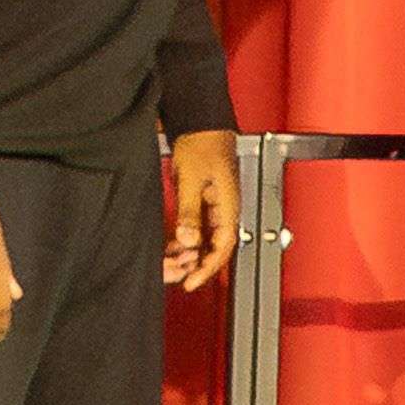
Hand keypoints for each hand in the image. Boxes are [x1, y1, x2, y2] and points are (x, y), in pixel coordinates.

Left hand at [162, 128, 239, 291]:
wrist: (201, 123)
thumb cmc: (202, 143)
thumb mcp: (191, 180)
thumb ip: (190, 212)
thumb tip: (189, 240)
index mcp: (229, 204)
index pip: (223, 246)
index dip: (208, 268)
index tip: (191, 281)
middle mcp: (226, 208)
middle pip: (217, 247)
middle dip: (199, 265)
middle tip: (180, 276)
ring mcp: (217, 204)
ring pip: (208, 239)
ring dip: (193, 253)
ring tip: (175, 262)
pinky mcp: (207, 199)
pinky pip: (201, 227)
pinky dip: (189, 239)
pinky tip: (176, 244)